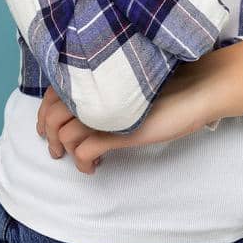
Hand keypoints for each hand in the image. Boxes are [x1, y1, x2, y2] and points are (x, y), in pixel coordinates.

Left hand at [35, 62, 223, 174]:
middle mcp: (97, 90)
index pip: (53, 92)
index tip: (46, 128)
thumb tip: (81, 107)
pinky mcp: (119, 132)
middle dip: (50, 136)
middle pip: (53, 113)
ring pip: (65, 134)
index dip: (44, 112)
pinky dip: (83, 163)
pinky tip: (95, 167)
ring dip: (66, 151)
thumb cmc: (168, 84)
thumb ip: (105, 89)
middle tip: (56, 151)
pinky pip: (85, 152)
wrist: (198, 88)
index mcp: (97, 75)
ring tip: (79, 160)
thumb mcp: (129, 85)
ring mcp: (107, 111)